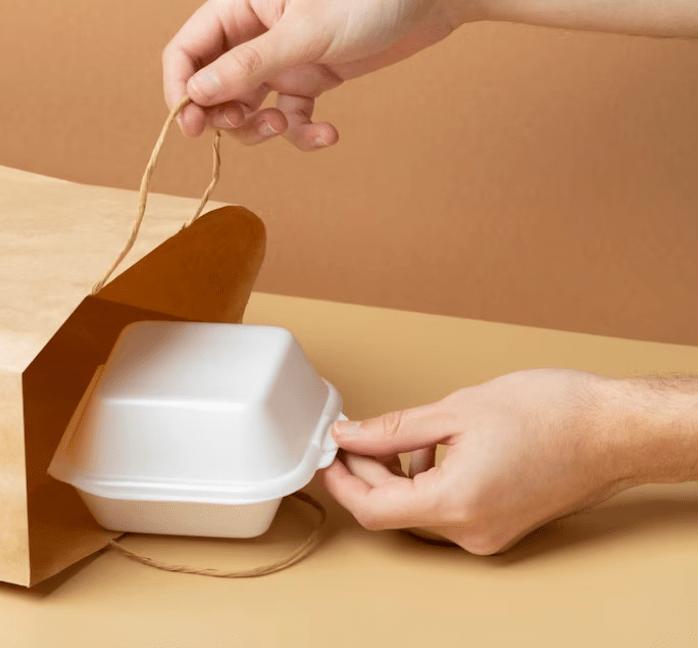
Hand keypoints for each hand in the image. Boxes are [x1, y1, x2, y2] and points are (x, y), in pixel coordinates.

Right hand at [162, 0, 463, 148]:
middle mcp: (255, 32)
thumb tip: (198, 93)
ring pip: (248, 106)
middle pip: (212, 86)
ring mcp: (282, 57)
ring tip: (286, 126)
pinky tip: (327, 133)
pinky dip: (302, 130)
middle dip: (225, 115)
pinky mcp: (311, 76)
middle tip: (247, 127)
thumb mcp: (305, 31)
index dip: (180, 88)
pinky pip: (289, 114)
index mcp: (240, 7)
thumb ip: (250, 64)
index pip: (186, 51)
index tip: (191, 124)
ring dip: (261, 128)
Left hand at [320, 369, 644, 553]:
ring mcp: (487, 533)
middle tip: (356, 434)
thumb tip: (350, 435)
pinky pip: (445, 510)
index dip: (341, 482)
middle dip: (367, 471)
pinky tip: (432, 449)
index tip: (329, 456)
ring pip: (417, 510)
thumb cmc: (553, 413)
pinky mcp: (499, 525)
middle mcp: (470, 530)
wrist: (614, 429)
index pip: (372, 509)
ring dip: (397, 475)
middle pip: (393, 510)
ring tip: (400, 436)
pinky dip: (427, 481)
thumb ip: (394, 428)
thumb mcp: (457, 410)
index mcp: (455, 503)